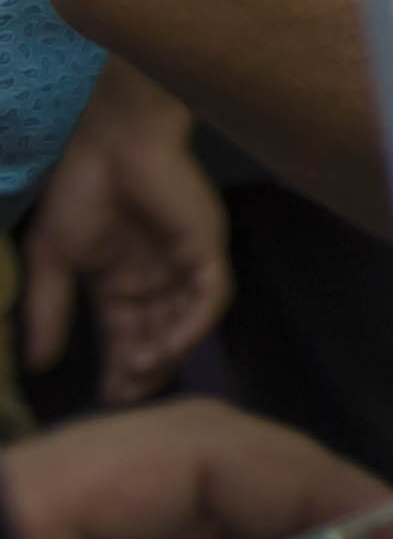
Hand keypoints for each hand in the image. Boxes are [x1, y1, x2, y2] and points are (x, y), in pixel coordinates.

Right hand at [22, 61, 229, 404]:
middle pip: (159, 336)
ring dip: (166, 351)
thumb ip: (49, 309)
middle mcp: (159, 278)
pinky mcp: (207, 248)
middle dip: (145, 369)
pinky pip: (210, 296)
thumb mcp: (53, 259)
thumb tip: (37, 363)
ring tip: (138, 371)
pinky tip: (165, 346)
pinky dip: (191, 324)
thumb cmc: (80, 190)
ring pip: (186, 322)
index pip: (126, 335)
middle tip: (126, 396)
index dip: (119, 367)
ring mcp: (186, 263)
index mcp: (124, 281)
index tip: (108, 397)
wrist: (109, 141)